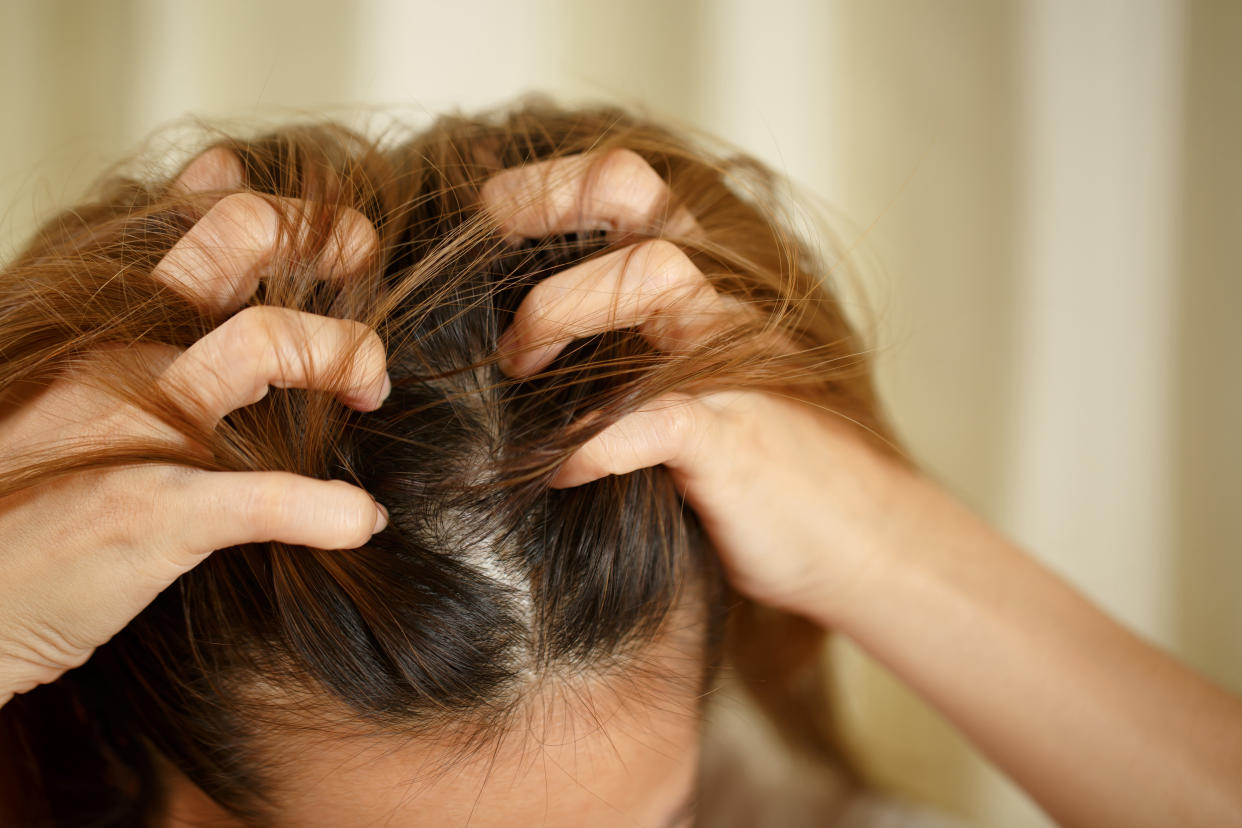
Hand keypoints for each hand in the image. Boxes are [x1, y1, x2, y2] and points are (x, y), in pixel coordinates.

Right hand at [0, 149, 390, 704]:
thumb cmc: (20, 504)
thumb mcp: (65, 398)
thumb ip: (136, 339)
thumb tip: (208, 255)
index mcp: (107, 328)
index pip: (198, 220)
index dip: (279, 205)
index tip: (337, 233)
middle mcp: (120, 354)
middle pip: (237, 237)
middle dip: (328, 240)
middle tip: (369, 275)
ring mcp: (135, 425)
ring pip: (266, 341)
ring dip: (347, 353)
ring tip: (372, 390)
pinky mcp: (149, 511)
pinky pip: (262, 499)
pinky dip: (330, 511)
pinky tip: (360, 520)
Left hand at [483, 149, 920, 621]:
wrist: (859, 543)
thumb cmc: (756, 468)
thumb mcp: (689, 389)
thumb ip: (630, 353)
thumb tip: (520, 352)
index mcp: (703, 284)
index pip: (629, 185)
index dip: (552, 183)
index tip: (488, 214)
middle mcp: (721, 301)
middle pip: (634, 190)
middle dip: (548, 200)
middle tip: (484, 244)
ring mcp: (734, 362)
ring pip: (649, 274)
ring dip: (558, 310)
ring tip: (519, 368)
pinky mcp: (736, 436)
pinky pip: (652, 416)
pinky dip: (588, 442)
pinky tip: (559, 471)